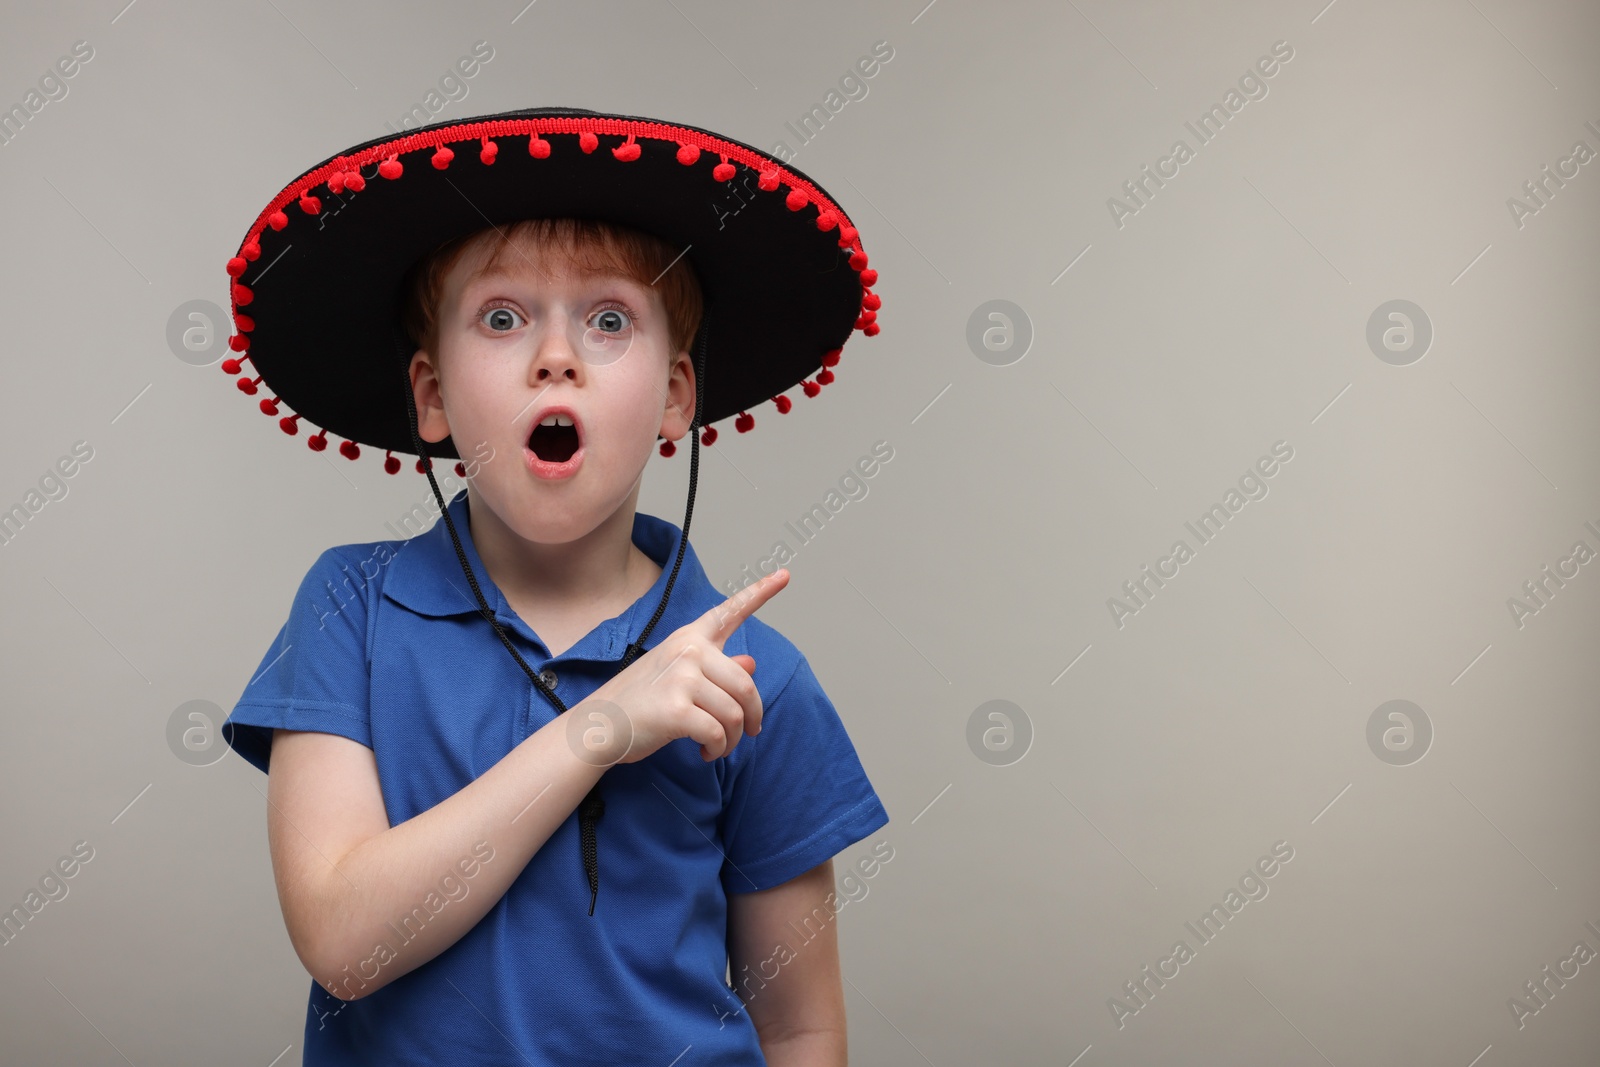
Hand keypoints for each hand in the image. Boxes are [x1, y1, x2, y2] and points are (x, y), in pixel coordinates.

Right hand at [570, 568, 789, 765]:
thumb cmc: (639, 702)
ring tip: (718, 746)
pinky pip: (719, 733)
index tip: (785, 575)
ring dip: (733, 739)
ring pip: (735, 713)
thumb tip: (750, 662)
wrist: (598, 726)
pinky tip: (705, 751)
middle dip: (753, 716)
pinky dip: (717, 749)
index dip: (760, 593)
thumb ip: (716, 668)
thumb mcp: (676, 677)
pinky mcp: (677, 709)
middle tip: (750, 732)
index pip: (729, 612)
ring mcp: (682, 678)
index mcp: (689, 638)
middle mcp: (688, 651)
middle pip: (746, 685)